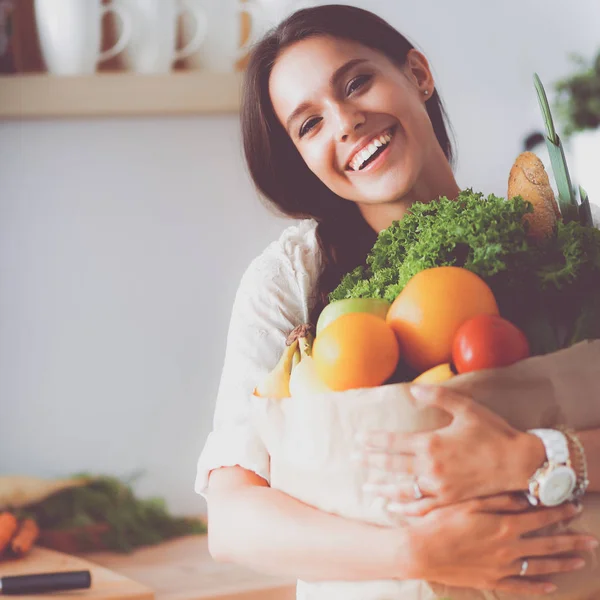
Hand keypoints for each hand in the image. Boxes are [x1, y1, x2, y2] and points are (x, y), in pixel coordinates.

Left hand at [354, 384, 545, 514]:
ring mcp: (440, 487)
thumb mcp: (466, 408)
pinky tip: (393, 508)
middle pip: (392, 465)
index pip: (392, 442)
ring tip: (366, 487)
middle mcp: (431, 467)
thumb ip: (437, 396)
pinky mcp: (450, 501)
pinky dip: (405, 509)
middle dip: (370, 462)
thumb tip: (412, 389)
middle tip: (352, 460)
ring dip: (381, 488)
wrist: (520, 463)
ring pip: (402, 490)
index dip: (373, 441)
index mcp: (431, 443)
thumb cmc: (493, 432)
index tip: (357, 440)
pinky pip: (422, 508)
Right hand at [405, 494, 595, 594]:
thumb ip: (499, 500)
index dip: (559, 512)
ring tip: (581, 561)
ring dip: (563, 563)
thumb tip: (526, 497)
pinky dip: (538, 587)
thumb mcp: (469, 503)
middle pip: (549, 545)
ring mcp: (502, 568)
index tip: (574, 507)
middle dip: (573, 541)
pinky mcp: (492, 581)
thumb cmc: (442, 521)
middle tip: (593, 540)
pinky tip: (552, 586)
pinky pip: (522, 587)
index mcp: (505, 526)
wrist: (422, 550)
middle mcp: (509, 548)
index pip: (540, 518)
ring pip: (541, 567)